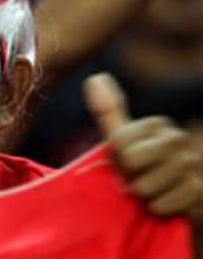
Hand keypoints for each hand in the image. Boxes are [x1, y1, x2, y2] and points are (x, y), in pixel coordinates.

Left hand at [84, 73, 202, 222]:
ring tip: (148, 192)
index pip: (119, 142)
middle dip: (127, 175)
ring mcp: (191, 165)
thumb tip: (95, 77)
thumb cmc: (139, 170)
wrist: (171, 203)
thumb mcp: (120, 140)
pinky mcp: (199, 192)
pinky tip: (162, 205)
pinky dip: (155, 209)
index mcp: (157, 124)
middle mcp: (177, 139)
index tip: (125, 163)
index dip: (116, 159)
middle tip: (135, 178)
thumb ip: (108, 111)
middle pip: (131, 161)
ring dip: (140, 195)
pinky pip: (162, 205)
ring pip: (145, 186)